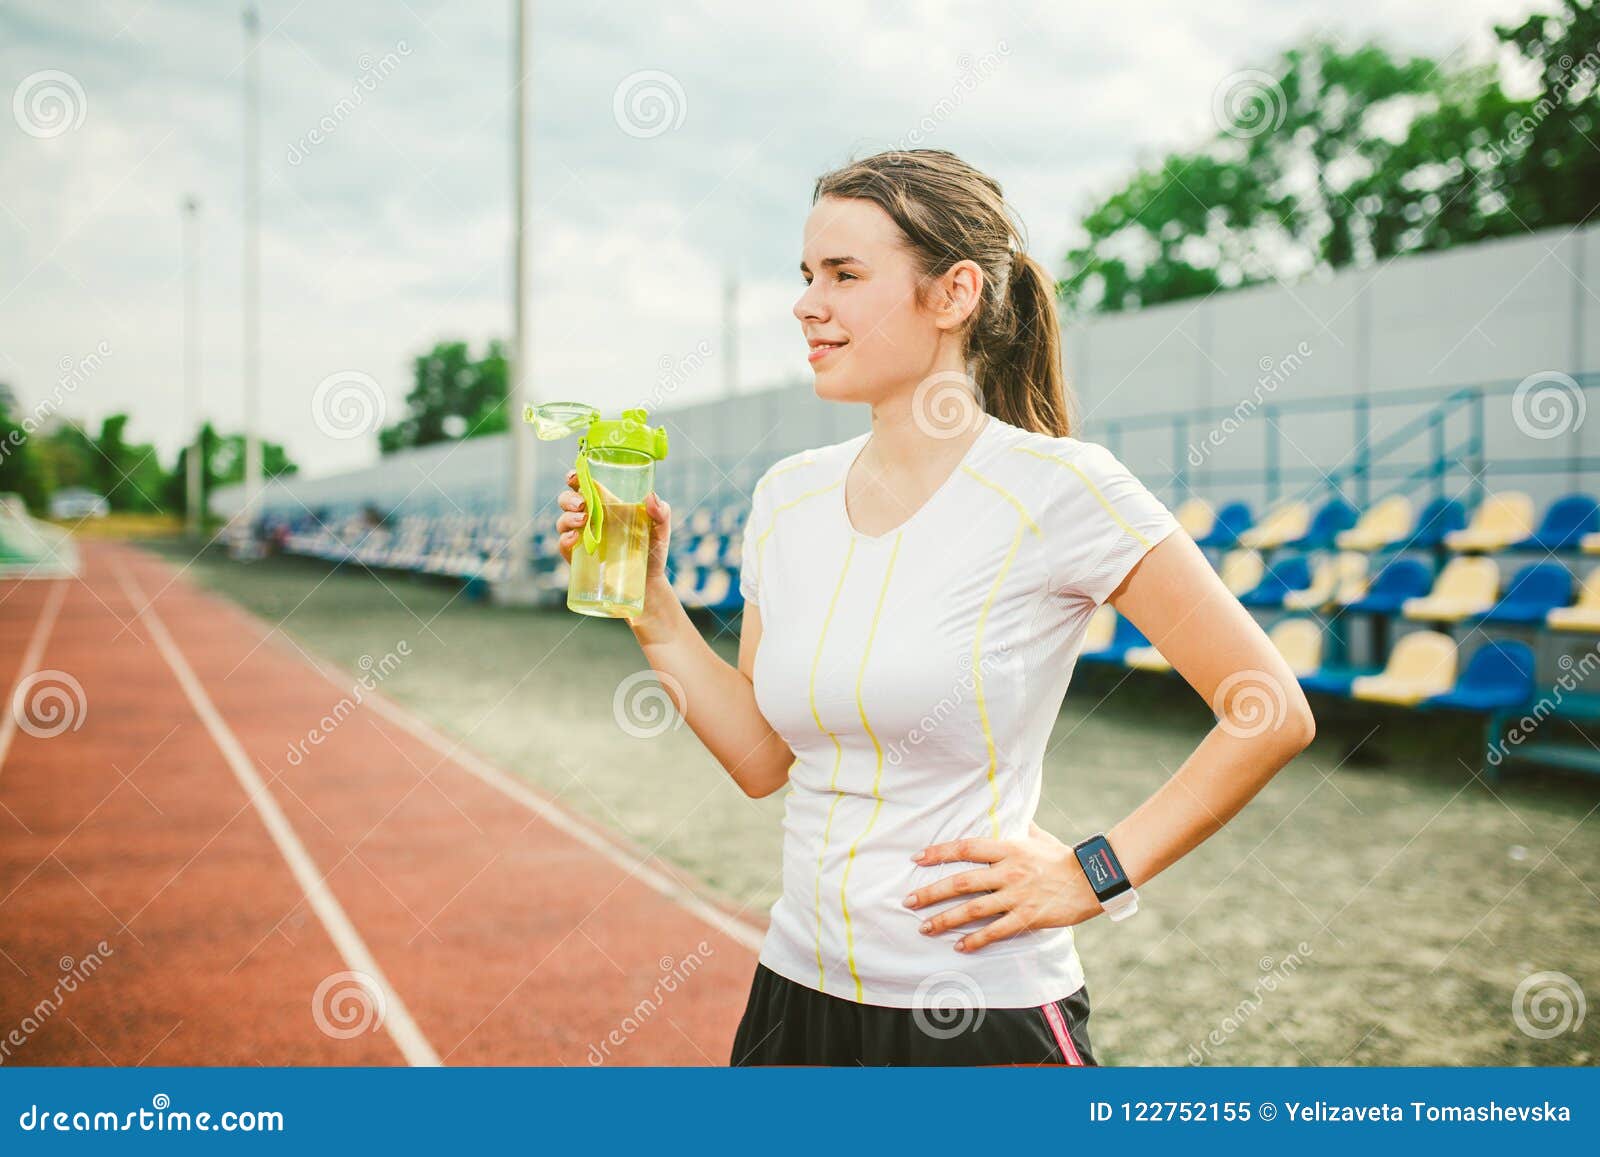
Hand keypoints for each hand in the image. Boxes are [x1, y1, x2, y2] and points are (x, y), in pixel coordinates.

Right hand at [556, 469, 671, 580]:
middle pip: (567, 501)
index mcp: (606, 506)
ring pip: (562, 522)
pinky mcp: (579, 559)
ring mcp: (582, 539)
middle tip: (582, 505)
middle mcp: (591, 519)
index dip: (574, 477)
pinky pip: (564, 546)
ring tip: (583, 521)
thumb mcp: (661, 530)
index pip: (585, 486)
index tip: (574, 476)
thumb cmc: (653, 552)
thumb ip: (661, 513)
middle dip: (569, 498)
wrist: (648, 584)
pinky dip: (565, 540)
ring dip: (567, 518)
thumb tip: (650, 497)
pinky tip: (574, 539)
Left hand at [904, 822, 1102, 951]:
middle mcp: (1009, 872)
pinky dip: (976, 940)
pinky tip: (959, 946)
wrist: (1093, 879)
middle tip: (908, 901)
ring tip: (924, 928)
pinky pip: (996, 931)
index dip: (939, 852)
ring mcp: (1017, 896)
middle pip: (961, 882)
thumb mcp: (1038, 836)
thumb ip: (1019, 827)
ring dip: (945, 919)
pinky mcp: (1028, 917)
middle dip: (931, 892)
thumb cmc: (1062, 856)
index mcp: (1008, 849)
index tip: (916, 859)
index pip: (966, 848)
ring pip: (973, 909)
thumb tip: (1009, 812)